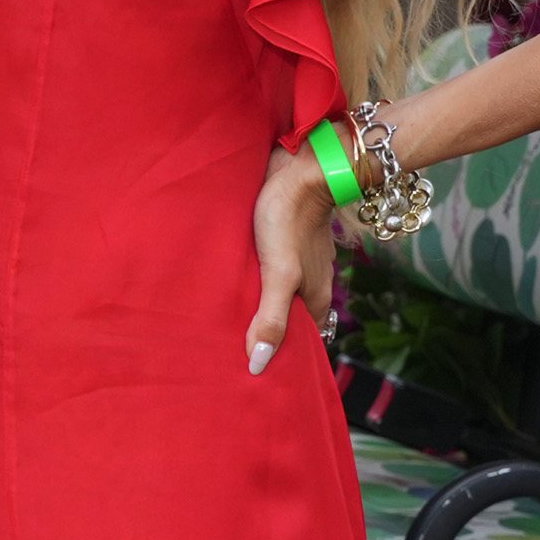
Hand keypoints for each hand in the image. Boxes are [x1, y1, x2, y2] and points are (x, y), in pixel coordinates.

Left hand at [246, 146, 337, 376]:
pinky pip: (269, 269)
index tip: (253, 370)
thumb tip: (259, 365)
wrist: (300, 168)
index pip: (302, 339)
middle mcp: (311, 282)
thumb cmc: (287, 220)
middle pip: (289, 317)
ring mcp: (299, 260)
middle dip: (266, 333)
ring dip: (257, 304)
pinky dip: (253, 280)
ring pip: (279, 292)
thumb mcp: (278, 274)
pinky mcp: (284, 239)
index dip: (281, 355)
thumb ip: (270, 317)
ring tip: (223, 318)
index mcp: (315, 297)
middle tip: (230, 349)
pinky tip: (231, 280)